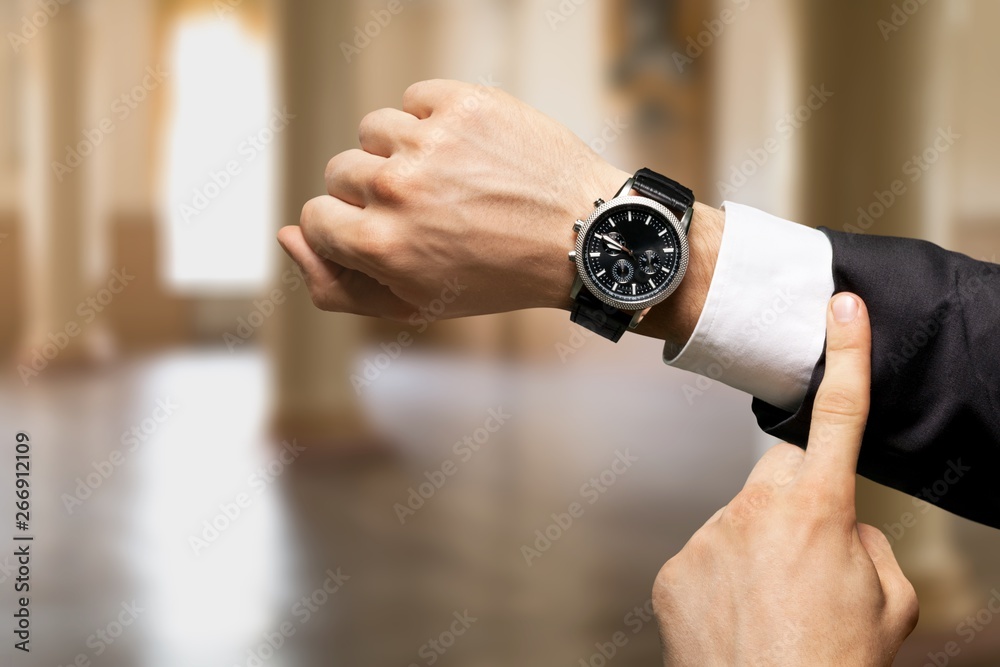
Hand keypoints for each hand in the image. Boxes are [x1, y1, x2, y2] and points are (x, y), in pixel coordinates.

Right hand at [277, 79, 723, 346]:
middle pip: (341, 171)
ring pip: (375, 131)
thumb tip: (287, 237)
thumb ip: (337, 285)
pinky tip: (466, 149)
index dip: (348, 227)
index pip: (315, 215)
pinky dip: (433, 120)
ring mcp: (430, 141)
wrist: (584, 236)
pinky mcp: (463, 103)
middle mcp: (396, 189)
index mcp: (379, 245)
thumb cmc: (498, 276)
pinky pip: (414, 100)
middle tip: (429, 209)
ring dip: (402, 153)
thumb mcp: (416, 304)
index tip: (386, 231)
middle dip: (375, 192)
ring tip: (449, 178)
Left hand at [652, 293, 918, 666]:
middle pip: (781, 474)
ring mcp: (707, 536)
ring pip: (742, 519)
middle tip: (810, 557)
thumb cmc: (835, 662)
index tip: (842, 308)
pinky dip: (724, 576)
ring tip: (774, 604)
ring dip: (759, 548)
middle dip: (799, 498)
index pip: (840, 417)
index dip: (847, 358)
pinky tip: (738, 615)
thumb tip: (839, 525)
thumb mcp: (890, 602)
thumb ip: (866, 542)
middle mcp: (756, 511)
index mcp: (820, 510)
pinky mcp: (675, 566)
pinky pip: (707, 553)